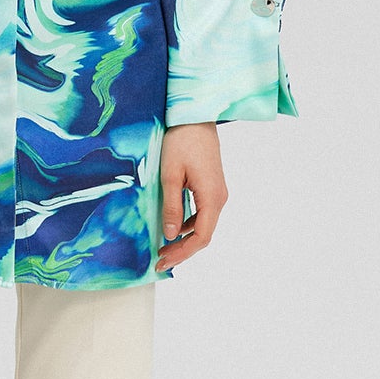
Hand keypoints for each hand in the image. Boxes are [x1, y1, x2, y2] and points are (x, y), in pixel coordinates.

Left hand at [156, 121, 227, 271]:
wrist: (195, 117)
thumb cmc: (181, 141)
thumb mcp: (170, 175)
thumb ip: (171, 206)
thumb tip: (170, 235)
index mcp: (212, 197)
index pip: (200, 237)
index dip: (182, 253)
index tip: (163, 261)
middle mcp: (219, 198)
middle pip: (203, 235)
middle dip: (182, 251)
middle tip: (160, 260)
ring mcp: (217, 193)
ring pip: (203, 226)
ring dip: (184, 240)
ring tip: (163, 248)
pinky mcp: (210, 187)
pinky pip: (201, 214)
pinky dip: (187, 226)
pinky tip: (171, 229)